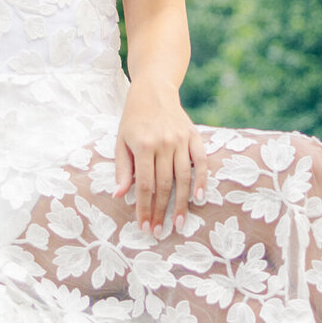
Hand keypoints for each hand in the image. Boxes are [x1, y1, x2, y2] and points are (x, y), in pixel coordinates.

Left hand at [114, 83, 206, 238]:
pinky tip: (200, 198)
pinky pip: (202, 162)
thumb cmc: (133, 119)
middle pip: (164, 185)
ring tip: (179, 223)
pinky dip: (203, 180)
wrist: (153, 91)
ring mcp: (181, 140)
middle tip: (159, 231)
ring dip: (182, 203)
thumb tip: (119, 195)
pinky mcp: (194, 136)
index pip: (144, 185)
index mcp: (143, 146)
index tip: (143, 226)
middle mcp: (164, 143)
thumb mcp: (121, 141)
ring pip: (184, 178)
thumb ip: (122, 169)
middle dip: (161, 211)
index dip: (143, 207)